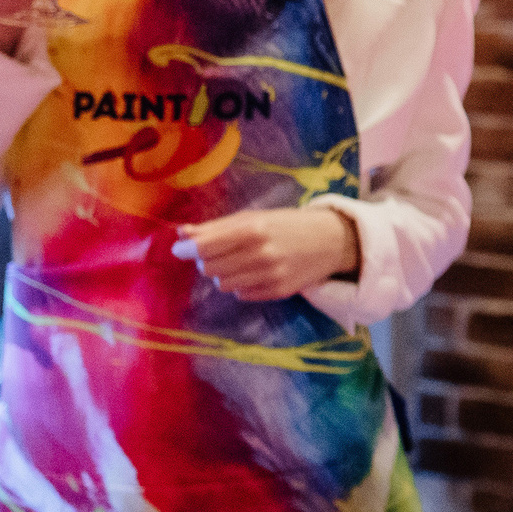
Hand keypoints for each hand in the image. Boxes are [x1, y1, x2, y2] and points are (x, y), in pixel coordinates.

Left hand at [173, 209, 359, 300]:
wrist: (332, 240)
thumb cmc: (288, 224)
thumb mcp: (254, 217)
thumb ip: (217, 227)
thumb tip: (181, 234)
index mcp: (252, 230)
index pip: (204, 247)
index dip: (186, 249)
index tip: (181, 248)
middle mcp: (261, 254)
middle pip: (209, 268)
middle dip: (207, 261)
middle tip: (219, 252)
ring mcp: (271, 275)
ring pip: (223, 284)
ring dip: (224, 274)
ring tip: (240, 262)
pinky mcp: (279, 291)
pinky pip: (241, 294)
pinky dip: (242, 284)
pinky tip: (256, 273)